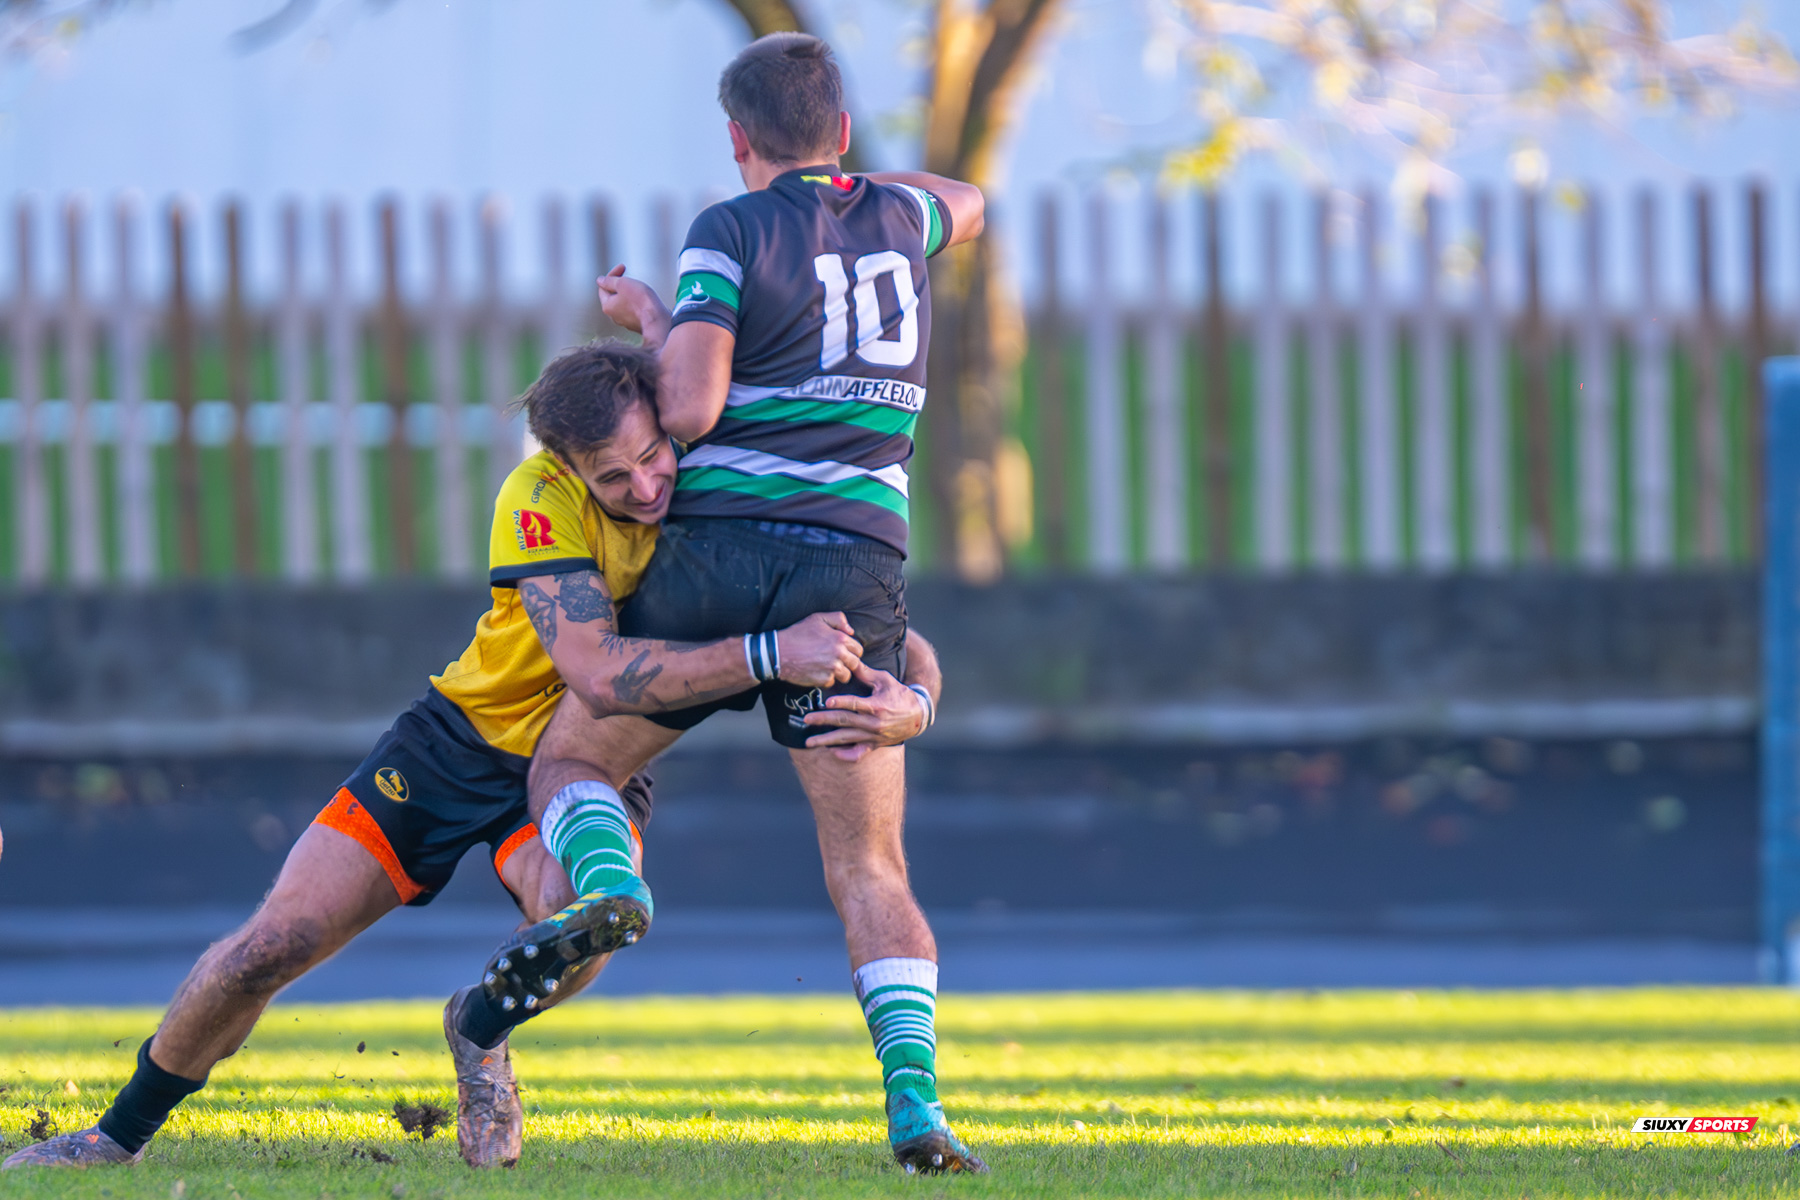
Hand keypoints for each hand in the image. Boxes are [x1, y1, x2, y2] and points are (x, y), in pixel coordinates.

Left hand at [597, 266, 665, 336]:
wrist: (658, 320)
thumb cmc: (642, 303)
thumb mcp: (623, 283)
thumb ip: (609, 281)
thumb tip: (601, 280)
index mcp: (608, 306)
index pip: (603, 287)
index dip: (612, 275)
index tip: (621, 268)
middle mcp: (614, 316)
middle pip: (613, 296)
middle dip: (621, 286)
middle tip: (630, 280)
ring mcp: (626, 321)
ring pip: (624, 304)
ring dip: (630, 295)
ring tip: (639, 290)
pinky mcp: (638, 324)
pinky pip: (634, 311)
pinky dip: (637, 304)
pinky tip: (645, 300)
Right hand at [774, 612, 862, 687]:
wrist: (779, 653)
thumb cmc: (797, 634)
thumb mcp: (817, 618)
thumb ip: (838, 619)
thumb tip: (851, 631)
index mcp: (840, 639)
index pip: (858, 649)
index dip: (852, 651)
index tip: (843, 652)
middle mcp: (839, 654)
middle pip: (855, 664)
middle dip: (848, 663)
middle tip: (836, 660)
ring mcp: (832, 668)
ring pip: (846, 676)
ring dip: (839, 673)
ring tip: (827, 667)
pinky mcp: (823, 680)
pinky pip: (832, 683)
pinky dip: (826, 680)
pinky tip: (817, 672)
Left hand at [802, 661, 928, 760]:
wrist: (918, 716)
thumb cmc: (900, 694)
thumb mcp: (885, 680)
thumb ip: (865, 673)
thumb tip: (849, 660)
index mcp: (877, 706)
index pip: (855, 704)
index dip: (840, 703)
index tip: (825, 702)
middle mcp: (874, 723)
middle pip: (845, 722)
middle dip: (823, 721)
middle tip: (806, 720)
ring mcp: (873, 736)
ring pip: (846, 739)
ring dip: (826, 741)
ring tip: (809, 743)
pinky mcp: (874, 745)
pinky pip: (858, 754)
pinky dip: (845, 755)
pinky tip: (832, 751)